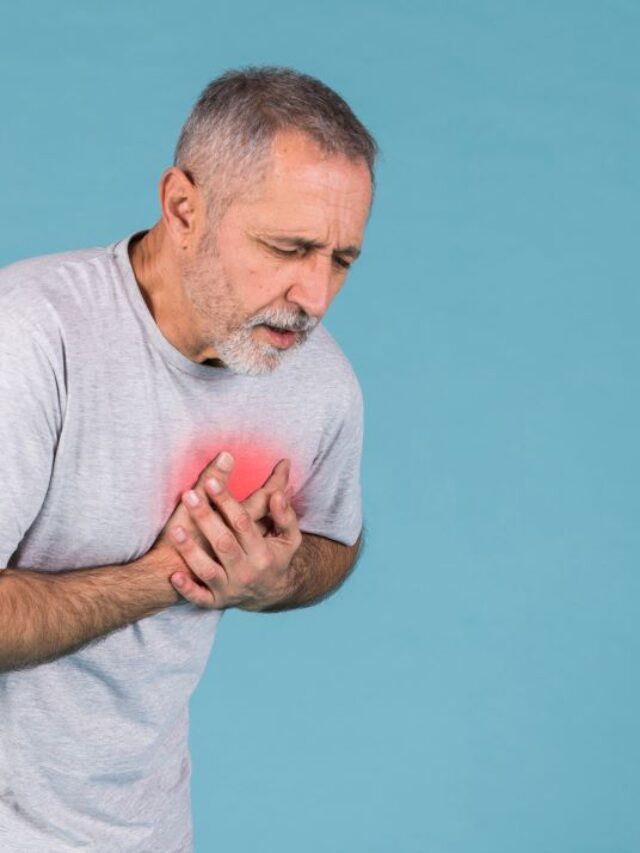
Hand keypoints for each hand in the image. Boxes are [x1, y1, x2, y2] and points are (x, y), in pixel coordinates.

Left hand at [168, 455, 302, 611]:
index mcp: (263, 553)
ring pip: (208, 570)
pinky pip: (199, 598)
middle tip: (188, 495)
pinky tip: (174, 575)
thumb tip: (277, 495)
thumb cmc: (275, 557)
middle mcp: (246, 572)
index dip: (226, 502)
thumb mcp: (289, 538)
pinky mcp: (216, 602)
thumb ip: (285, 515)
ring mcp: (230, 589)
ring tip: (175, 529)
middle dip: (205, 518)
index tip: (211, 482)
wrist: (271, 594)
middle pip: (223, 543)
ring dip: (190, 551)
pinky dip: (187, 589)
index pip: (242, 523)